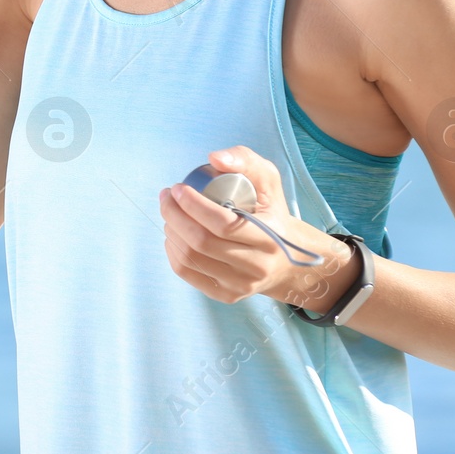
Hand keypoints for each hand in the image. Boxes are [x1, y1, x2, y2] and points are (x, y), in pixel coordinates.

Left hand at [159, 146, 354, 308]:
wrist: (287, 259)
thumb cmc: (271, 212)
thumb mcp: (267, 179)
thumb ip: (244, 160)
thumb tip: (214, 158)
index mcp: (270, 237)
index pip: (223, 224)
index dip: (192, 205)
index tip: (178, 188)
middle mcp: (257, 266)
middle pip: (201, 242)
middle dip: (174, 215)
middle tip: (167, 197)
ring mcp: (241, 285)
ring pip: (191, 259)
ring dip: (171, 231)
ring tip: (170, 213)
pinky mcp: (226, 295)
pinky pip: (187, 274)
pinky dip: (172, 251)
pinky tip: (174, 235)